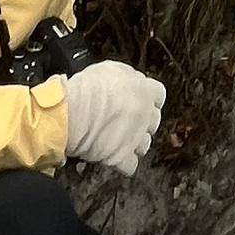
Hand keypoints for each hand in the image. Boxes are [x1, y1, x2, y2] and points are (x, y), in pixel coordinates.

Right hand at [59, 59, 164, 173]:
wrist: (75, 112)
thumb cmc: (88, 88)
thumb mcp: (110, 68)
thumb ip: (127, 76)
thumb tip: (129, 81)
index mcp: (145, 91)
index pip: (158, 95)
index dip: (149, 99)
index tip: (141, 100)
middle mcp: (145, 115)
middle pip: (153, 122)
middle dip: (142, 122)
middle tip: (127, 120)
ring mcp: (136, 138)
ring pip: (144, 145)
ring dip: (134, 143)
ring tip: (118, 139)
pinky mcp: (122, 157)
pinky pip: (130, 166)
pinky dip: (123, 163)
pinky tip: (114, 157)